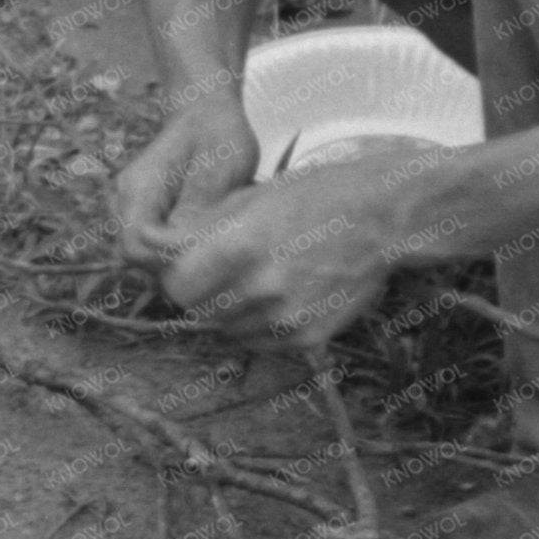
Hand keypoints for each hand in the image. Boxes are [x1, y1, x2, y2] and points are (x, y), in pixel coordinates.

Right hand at [110, 93, 261, 277]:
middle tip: (216, 248)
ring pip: (146, 254)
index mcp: (139, 188)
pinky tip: (206, 234)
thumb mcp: (220, 166)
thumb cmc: (218, 133)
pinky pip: (155, 245)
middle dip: (175, 262)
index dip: (168, 259)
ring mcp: (133, 209)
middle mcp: (126, 202)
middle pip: (137, 256)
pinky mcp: (147, 214)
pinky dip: (179, 247)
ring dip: (178, 256)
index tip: (206, 252)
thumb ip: (198, 205)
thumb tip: (182, 244)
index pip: (135, 247)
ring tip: (214, 239)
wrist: (206, 110)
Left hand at [156, 158, 411, 356]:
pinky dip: (258, 325)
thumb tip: (154, 250)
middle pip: (198, 310)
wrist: (384, 219)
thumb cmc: (314, 196)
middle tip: (218, 271)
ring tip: (255, 278)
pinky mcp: (307, 338)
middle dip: (198, 292)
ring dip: (227, 310)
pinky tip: (278, 295)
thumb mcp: (251, 198)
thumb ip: (201, 230)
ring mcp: (286, 318)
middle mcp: (262, 287)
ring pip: (226, 330)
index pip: (175, 285)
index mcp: (241, 245)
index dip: (175, 275)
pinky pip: (260, 342)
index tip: (184, 264)